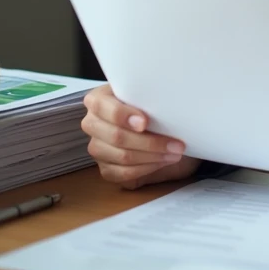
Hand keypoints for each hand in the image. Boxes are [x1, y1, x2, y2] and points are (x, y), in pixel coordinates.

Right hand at [81, 84, 199, 188]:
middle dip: (149, 142)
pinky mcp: (106, 168)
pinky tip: (163, 161)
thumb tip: (165, 104)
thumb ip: (149, 97)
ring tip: (175, 152)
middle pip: (116, 136)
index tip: (145, 122)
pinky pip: (124, 173)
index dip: (122, 115)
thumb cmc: (152, 106)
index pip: (102, 106)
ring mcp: (97, 148)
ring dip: (153, 156)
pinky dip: (147, 168)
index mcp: (98, 99)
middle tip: (176, 144)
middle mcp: (92, 123)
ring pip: (123, 156)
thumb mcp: (150, 96)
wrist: (158, 128)